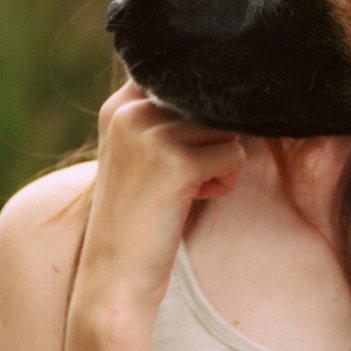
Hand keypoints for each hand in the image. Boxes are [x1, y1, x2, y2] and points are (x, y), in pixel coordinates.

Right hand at [81, 81, 246, 312]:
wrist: (116, 276)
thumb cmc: (142, 212)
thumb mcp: (143, 150)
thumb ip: (168, 112)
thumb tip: (230, 80)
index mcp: (119, 104)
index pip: (181, 74)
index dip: (201, 100)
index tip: (190, 140)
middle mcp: (131, 111)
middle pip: (209, 100)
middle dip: (212, 137)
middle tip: (183, 174)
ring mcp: (152, 134)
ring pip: (227, 126)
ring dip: (220, 160)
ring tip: (187, 187)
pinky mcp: (178, 162)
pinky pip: (235, 156)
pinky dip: (226, 182)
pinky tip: (194, 199)